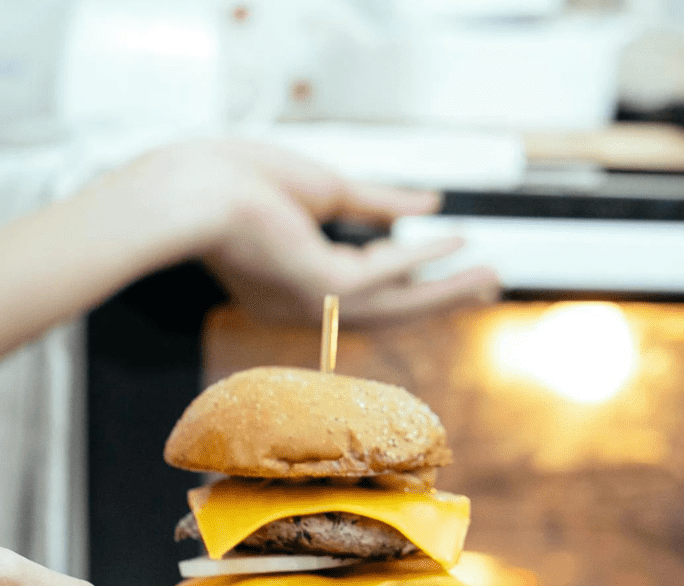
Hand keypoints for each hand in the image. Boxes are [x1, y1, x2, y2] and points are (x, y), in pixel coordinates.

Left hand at [123, 139, 500, 324]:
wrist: (193, 189)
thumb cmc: (234, 180)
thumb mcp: (322, 187)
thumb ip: (377, 202)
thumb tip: (429, 204)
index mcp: (290, 279)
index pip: (358, 287)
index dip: (406, 277)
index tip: (443, 263)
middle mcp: (302, 303)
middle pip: (386, 306)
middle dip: (437, 295)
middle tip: (484, 284)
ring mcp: (311, 302)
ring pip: (394, 303)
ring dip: (445, 289)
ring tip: (489, 276)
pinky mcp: (321, 289)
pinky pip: (386, 275)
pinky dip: (422, 258)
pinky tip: (454, 243)